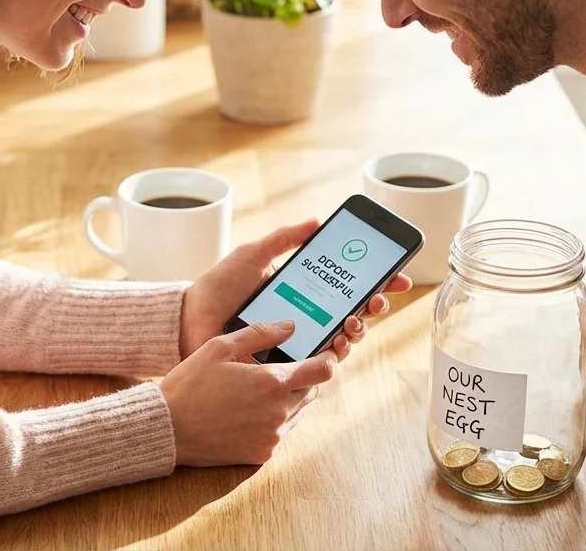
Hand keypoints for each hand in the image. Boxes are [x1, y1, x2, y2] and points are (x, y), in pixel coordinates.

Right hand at [161, 321, 336, 465]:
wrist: (168, 429)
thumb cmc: (190, 384)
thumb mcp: (220, 347)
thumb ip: (260, 334)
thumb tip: (290, 327)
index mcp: (272, 382)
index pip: (322, 370)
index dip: (328, 359)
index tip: (326, 354)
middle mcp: (278, 411)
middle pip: (313, 391)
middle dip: (305, 378)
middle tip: (284, 369)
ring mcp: (272, 435)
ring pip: (298, 412)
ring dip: (290, 399)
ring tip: (262, 391)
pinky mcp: (262, 454)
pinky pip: (281, 432)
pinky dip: (275, 420)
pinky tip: (252, 412)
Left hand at [178, 219, 411, 359]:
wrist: (188, 319)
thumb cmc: (217, 287)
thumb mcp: (253, 255)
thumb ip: (284, 238)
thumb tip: (317, 220)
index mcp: (301, 291)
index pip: (347, 286)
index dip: (376, 281)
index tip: (397, 274)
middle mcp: (305, 317)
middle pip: (353, 313)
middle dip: (374, 305)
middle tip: (378, 299)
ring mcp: (296, 342)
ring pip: (342, 339)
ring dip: (358, 329)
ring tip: (354, 321)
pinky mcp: (284, 365)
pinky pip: (318, 363)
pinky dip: (335, 353)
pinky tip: (338, 343)